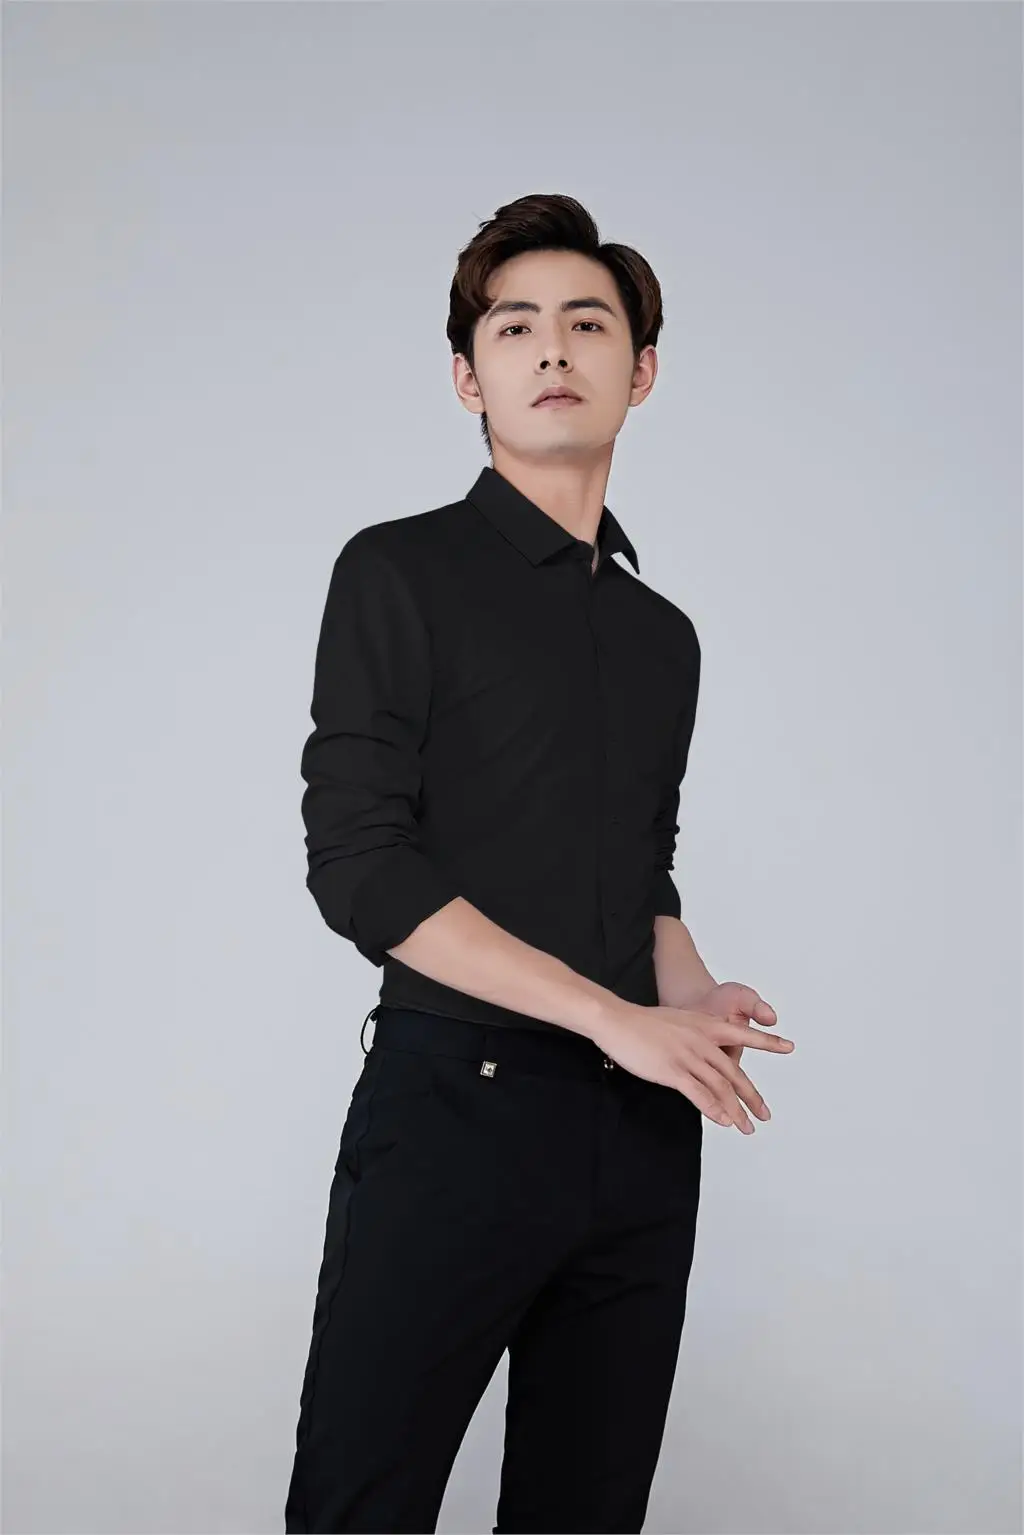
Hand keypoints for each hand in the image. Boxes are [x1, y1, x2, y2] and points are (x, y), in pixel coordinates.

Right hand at [594, 997, 793, 1133]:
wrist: (617, 1019)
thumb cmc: (642, 1023)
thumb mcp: (678, 1022)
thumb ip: (696, 1035)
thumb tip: (705, 1051)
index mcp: (704, 1025)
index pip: (743, 1035)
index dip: (767, 1042)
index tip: (789, 1047)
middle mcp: (701, 1040)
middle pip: (734, 1072)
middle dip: (752, 1097)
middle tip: (765, 1115)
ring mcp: (688, 1055)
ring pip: (720, 1087)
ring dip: (736, 1110)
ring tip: (746, 1127)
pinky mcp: (672, 1070)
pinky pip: (699, 1093)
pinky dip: (714, 1109)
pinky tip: (724, 1121)